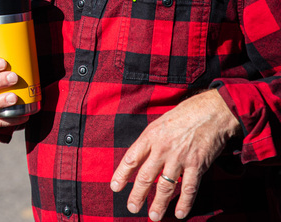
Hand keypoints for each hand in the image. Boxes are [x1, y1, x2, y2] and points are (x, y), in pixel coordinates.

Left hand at [110, 89, 241, 220]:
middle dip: (138, 195)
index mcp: (149, 137)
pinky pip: (189, 188)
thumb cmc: (182, 117)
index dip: (121, 175)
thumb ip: (149, 143)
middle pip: (146, 177)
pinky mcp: (197, 165)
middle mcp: (162, 149)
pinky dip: (184, 203)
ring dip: (159, 203)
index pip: (130, 159)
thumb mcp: (158, 125)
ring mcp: (180, 158)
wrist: (210, 113)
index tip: (115, 187)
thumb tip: (138, 160)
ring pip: (166, 186)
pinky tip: (179, 213)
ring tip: (153, 216)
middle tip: (132, 208)